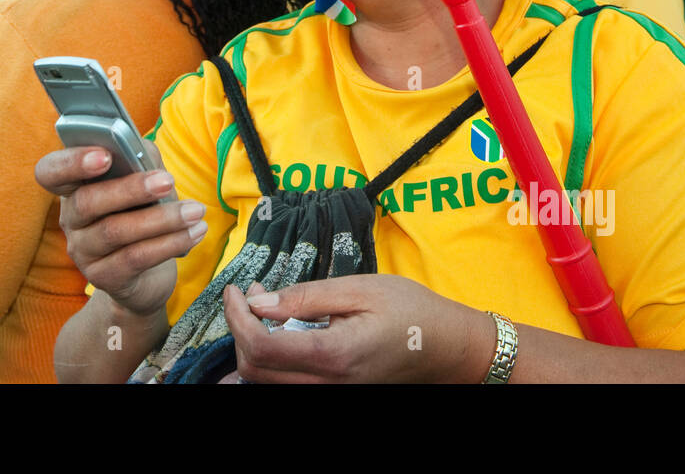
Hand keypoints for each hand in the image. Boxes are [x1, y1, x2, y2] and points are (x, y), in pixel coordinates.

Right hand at [33, 142, 206, 317]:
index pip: (51, 172)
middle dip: (130, 189)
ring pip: (116, 232)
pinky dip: (170, 243)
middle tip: (167, 181)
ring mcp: (84, 252)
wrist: (145, 277)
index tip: (104, 155)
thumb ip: (140, 160)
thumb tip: (143, 150)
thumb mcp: (143, 184)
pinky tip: (195, 232)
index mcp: (74, 188)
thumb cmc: (143, 215)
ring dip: (161, 219)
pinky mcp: (104, 278)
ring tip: (195, 210)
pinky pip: (135, 258)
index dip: (72, 162)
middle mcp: (71, 220)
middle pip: (87, 202)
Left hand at [223, 275, 490, 383]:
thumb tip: (259, 301)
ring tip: (265, 308)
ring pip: (266, 382)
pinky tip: (279, 332)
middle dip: (240, 331)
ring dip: (253, 346)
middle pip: (255, 371)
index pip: (262, 348)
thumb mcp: (360, 289)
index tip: (237, 290)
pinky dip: (271, 361)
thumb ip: (306, 297)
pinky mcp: (334, 393)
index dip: (237, 318)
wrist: (447, 347)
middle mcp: (328, 386)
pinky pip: (286, 384)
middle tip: (250, 295)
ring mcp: (331, 395)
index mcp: (335, 356)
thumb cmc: (411, 312)